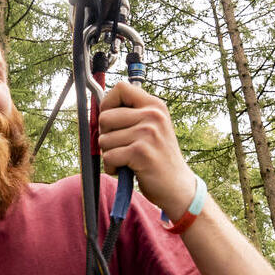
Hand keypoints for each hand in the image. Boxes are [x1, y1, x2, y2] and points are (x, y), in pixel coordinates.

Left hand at [98, 81, 195, 220]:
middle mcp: (153, 115)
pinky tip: (125, 169)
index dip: (108, 103)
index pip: (120, 88)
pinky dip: (111, 167)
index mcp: (155, 105)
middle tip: (120, 146)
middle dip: (105, 135)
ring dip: (109, 153)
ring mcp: (147, 133)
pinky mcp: (141, 152)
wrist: (177, 186)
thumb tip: (97, 107)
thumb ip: (130, 115)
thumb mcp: (151, 128)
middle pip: (105, 116)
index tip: (111, 120)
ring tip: (126, 159)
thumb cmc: (157, 157)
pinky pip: (109, 156)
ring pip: (104, 139)